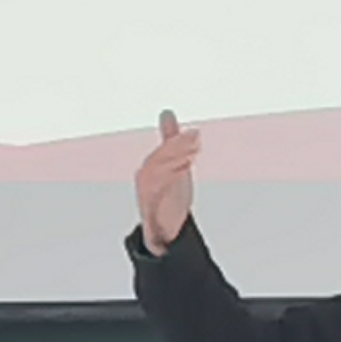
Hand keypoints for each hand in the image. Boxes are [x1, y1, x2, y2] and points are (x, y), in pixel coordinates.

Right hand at [135, 110, 200, 254]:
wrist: (162, 228)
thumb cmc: (166, 194)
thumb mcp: (171, 163)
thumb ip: (169, 139)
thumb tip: (167, 113)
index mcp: (150, 165)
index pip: (164, 149)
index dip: (179, 141)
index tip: (195, 134)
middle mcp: (145, 176)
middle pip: (160, 158)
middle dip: (177, 148)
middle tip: (195, 139)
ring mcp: (147, 193)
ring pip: (158, 173)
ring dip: (175, 162)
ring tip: (191, 154)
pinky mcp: (151, 208)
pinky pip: (158, 193)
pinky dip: (170, 181)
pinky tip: (183, 172)